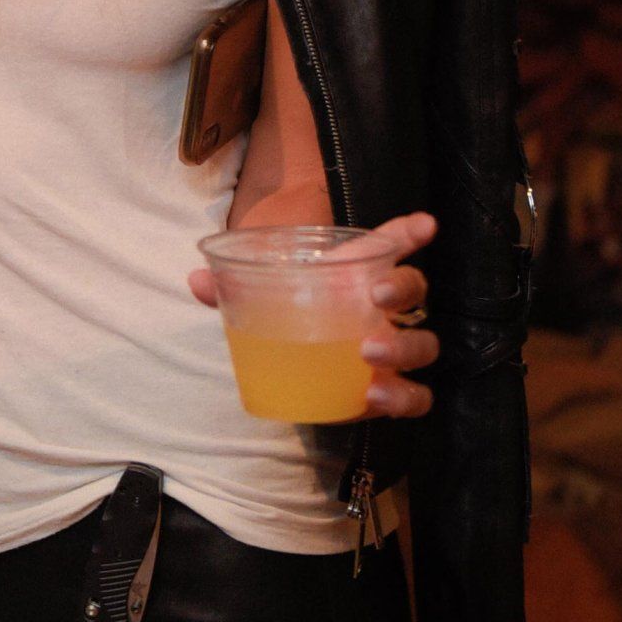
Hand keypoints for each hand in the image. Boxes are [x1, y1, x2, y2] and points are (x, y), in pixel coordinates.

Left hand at [188, 208, 439, 418]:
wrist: (295, 369)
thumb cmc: (288, 319)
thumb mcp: (261, 299)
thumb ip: (231, 288)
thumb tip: (195, 279)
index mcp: (355, 275)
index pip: (390, 244)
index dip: (409, 232)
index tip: (425, 223)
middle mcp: (383, 309)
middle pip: (414, 289)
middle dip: (403, 287)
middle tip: (376, 296)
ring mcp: (393, 350)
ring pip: (423, 343)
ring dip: (404, 346)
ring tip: (370, 352)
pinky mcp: (390, 392)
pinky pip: (416, 397)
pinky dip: (403, 397)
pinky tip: (376, 396)